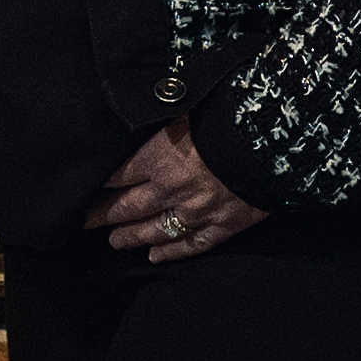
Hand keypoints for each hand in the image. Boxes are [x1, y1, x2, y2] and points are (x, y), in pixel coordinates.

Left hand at [86, 122, 263, 265]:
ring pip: (155, 231)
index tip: (86, 189)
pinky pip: (192, 245)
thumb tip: (147, 104)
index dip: (99, 184)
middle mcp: (172, 189)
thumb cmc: (232, 112)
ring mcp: (197, 211)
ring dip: (131, 237)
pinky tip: (156, 257)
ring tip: (115, 241)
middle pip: (128, 207)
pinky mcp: (224, 225)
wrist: (274, 138)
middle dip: (104, 216)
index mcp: (160, 156)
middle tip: (86, 222)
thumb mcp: (189, 105)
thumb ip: (164, 114)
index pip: (118, 175)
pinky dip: (171, 253)